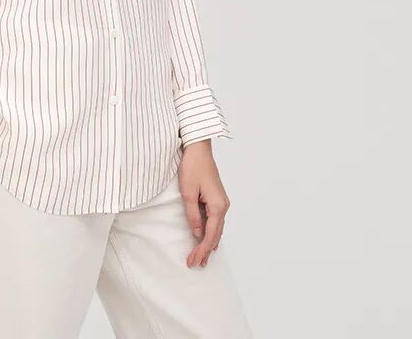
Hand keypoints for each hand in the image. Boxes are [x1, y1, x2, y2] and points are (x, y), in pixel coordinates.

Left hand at [178, 139, 229, 267]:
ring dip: (209, 243)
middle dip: (205, 250)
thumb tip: (198, 233)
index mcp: (218, 206)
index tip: (193, 261)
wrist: (198, 148)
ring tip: (202, 258)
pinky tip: (208, 240)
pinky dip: (211, 232)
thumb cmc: (192, 167)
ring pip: (217, 228)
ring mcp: (221, 202)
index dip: (201, 250)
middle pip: (216, 234)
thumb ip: (193, 215)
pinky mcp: (216, 198)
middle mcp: (223, 206)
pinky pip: (215, 220)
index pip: (210, 235)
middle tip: (195, 264)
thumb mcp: (188, 193)